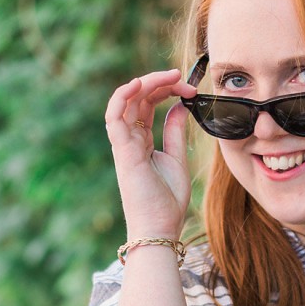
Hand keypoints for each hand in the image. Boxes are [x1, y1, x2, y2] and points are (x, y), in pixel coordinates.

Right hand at [105, 69, 197, 239]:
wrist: (159, 229)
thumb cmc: (167, 202)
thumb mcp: (177, 159)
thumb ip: (175, 132)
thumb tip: (180, 106)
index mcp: (141, 140)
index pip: (147, 102)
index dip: (166, 90)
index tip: (190, 90)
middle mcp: (129, 138)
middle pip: (138, 97)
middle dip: (161, 82)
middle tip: (184, 79)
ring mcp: (124, 143)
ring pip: (126, 100)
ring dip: (147, 82)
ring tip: (171, 76)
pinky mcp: (122, 150)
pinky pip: (114, 116)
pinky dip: (122, 96)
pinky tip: (139, 83)